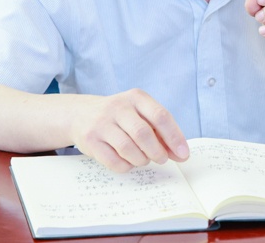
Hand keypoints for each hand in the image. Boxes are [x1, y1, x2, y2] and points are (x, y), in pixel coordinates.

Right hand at [68, 89, 189, 172]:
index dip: (174, 137)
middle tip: (161, 159)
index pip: (160, 116)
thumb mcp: (141, 115)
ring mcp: (102, 123)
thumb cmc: (120, 117)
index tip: (184, 154)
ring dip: (141, 160)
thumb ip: (162, 133)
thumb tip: (181, 154)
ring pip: (128, 148)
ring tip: (143, 159)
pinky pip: (114, 161)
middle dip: (157, 152)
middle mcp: (118, 107)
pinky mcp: (90, 140)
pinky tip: (127, 161)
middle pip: (143, 134)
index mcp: (136, 97)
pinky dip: (126, 166)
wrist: (80, 114)